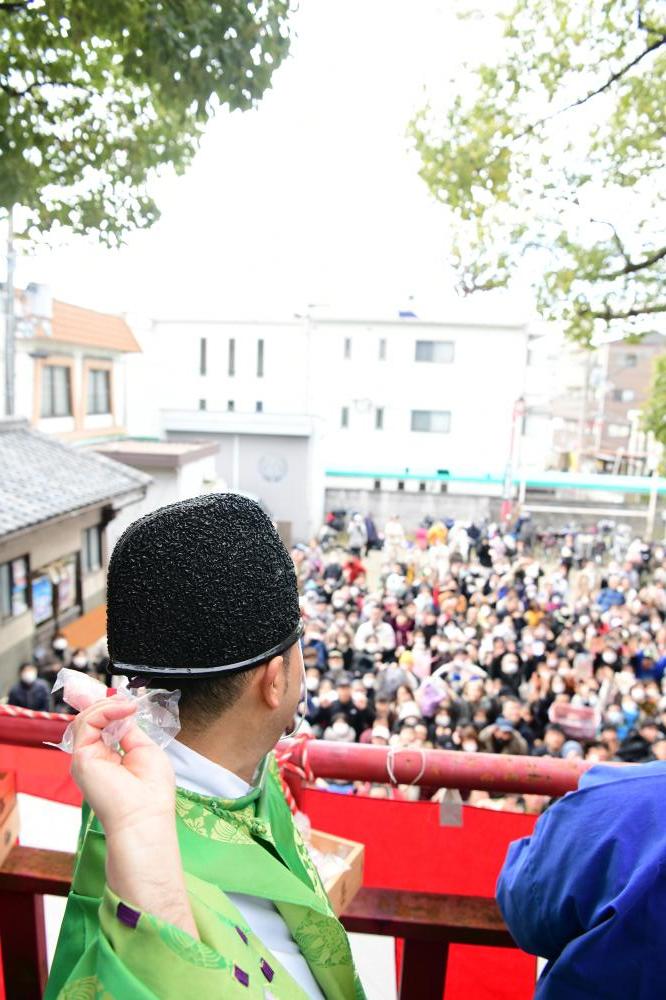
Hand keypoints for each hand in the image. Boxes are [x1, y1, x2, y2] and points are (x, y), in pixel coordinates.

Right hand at [71, 698, 175, 839]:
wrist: (144, 816)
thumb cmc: (151, 791)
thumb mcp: (144, 750)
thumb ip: (129, 730)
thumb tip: (122, 712)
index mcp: (110, 758)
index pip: (102, 727)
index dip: (110, 709)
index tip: (126, 699)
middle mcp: (95, 758)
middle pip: (91, 721)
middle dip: (107, 704)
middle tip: (126, 700)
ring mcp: (86, 758)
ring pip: (86, 720)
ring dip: (108, 706)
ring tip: (127, 706)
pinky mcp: (81, 758)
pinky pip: (87, 723)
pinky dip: (105, 711)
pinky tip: (123, 710)